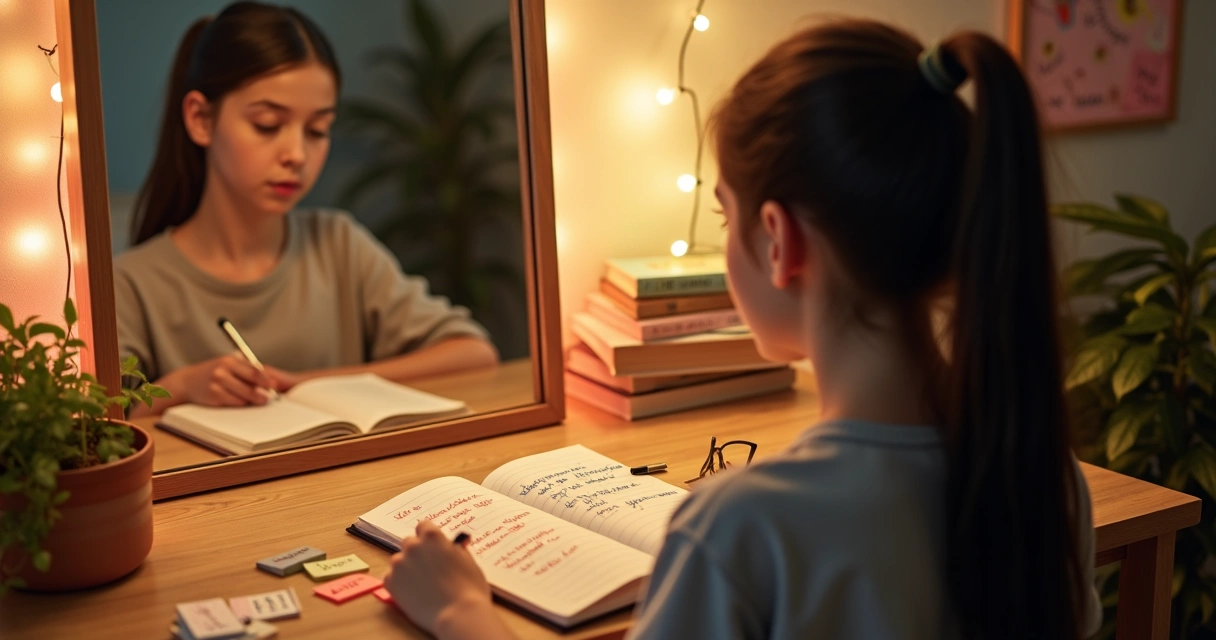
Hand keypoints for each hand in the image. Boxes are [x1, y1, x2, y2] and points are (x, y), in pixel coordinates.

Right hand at [173, 353, 294, 406]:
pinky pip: (234, 403)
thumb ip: (247, 370)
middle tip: (270, 396)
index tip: (275, 385)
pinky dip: (242, 404)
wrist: (188, 382)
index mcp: (230, 360)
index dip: (266, 379)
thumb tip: (271, 380)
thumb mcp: (229, 365)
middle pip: (251, 382)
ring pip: (244, 395)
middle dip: (263, 391)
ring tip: (260, 400)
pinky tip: (244, 402)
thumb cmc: (214, 373)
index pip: (254, 370)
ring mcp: (217, 383)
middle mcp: (223, 370)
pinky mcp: (213, 396)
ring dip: (254, 399)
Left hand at [384, 520, 492, 635]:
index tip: (433, 547)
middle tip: (429, 568)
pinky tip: (414, 593)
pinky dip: (400, 583)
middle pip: (410, 543)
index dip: (429, 537)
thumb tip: (455, 546)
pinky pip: (392, 578)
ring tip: (422, 584)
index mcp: (432, 536)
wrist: (458, 614)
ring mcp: (399, 564)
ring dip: (408, 568)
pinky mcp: (391, 583)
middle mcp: (412, 546)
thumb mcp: (468, 561)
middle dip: (418, 552)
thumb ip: (456, 550)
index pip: (424, 526)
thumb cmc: (469, 587)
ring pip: (399, 561)